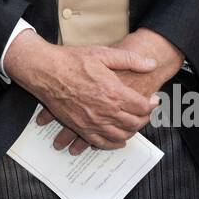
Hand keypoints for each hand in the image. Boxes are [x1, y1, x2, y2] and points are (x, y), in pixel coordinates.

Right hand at [6, 30, 158, 151]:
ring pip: (121, 135)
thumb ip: (130, 59)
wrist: (45, 72)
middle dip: (144, 119)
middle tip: (145, 112)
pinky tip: (118, 139)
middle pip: (135, 123)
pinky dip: (113, 144)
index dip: (152, 104)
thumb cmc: (72, 61)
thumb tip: (151, 64)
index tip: (153, 100)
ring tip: (133, 124)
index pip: (143, 106)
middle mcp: (105, 110)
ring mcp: (92, 122)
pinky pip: (101, 143)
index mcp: (114, 92)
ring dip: (131, 132)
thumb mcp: (103, 53)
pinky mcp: (80, 128)